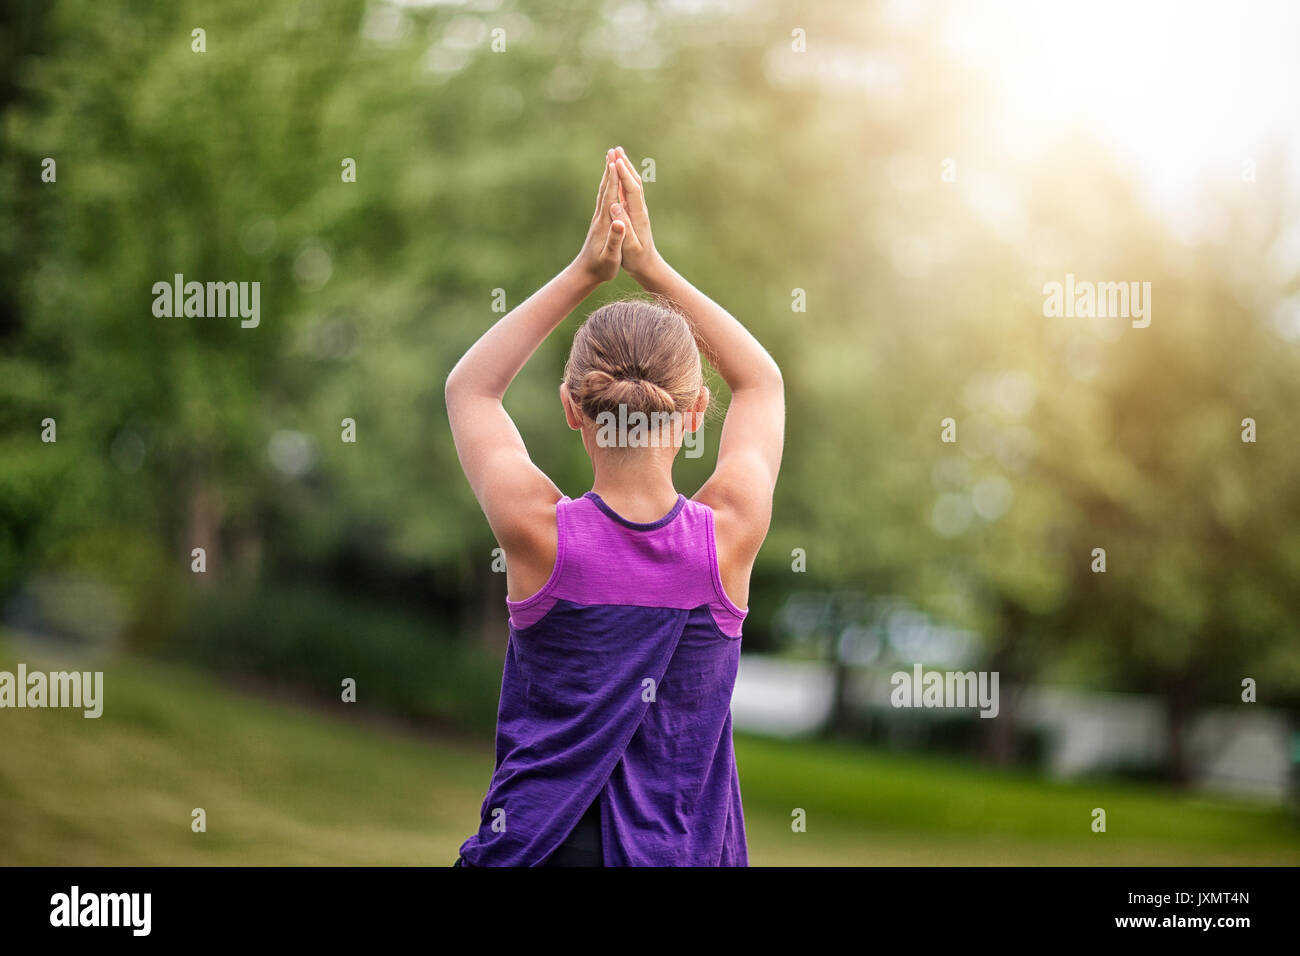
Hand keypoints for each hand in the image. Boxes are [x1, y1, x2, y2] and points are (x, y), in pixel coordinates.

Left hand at [572, 149, 626, 283]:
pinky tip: (609, 185)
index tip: (617, 160)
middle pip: (604, 189)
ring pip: (603, 192)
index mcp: (604, 223)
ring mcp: (598, 220)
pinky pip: (604, 200)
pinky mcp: (599, 223)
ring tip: (610, 161)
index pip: (610, 196)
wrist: (584, 274)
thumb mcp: (610, 257)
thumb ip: (614, 240)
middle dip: (609, 170)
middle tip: (612, 151)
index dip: (613, 178)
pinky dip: (607, 188)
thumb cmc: (600, 268)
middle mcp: (600, 217)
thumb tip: (619, 222)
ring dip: (607, 176)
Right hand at [608, 146, 663, 281]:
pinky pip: (629, 192)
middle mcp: (640, 210)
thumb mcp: (629, 246)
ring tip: (617, 155)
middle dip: (625, 165)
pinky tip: (618, 175)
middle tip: (615, 149)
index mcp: (638, 216)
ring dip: (625, 169)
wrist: (647, 267)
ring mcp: (638, 210)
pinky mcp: (634, 213)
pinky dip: (623, 179)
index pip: (631, 190)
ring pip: (632, 185)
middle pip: (634, 182)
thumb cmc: (637, 260)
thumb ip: (623, 227)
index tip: (615, 160)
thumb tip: (615, 207)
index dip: (623, 175)